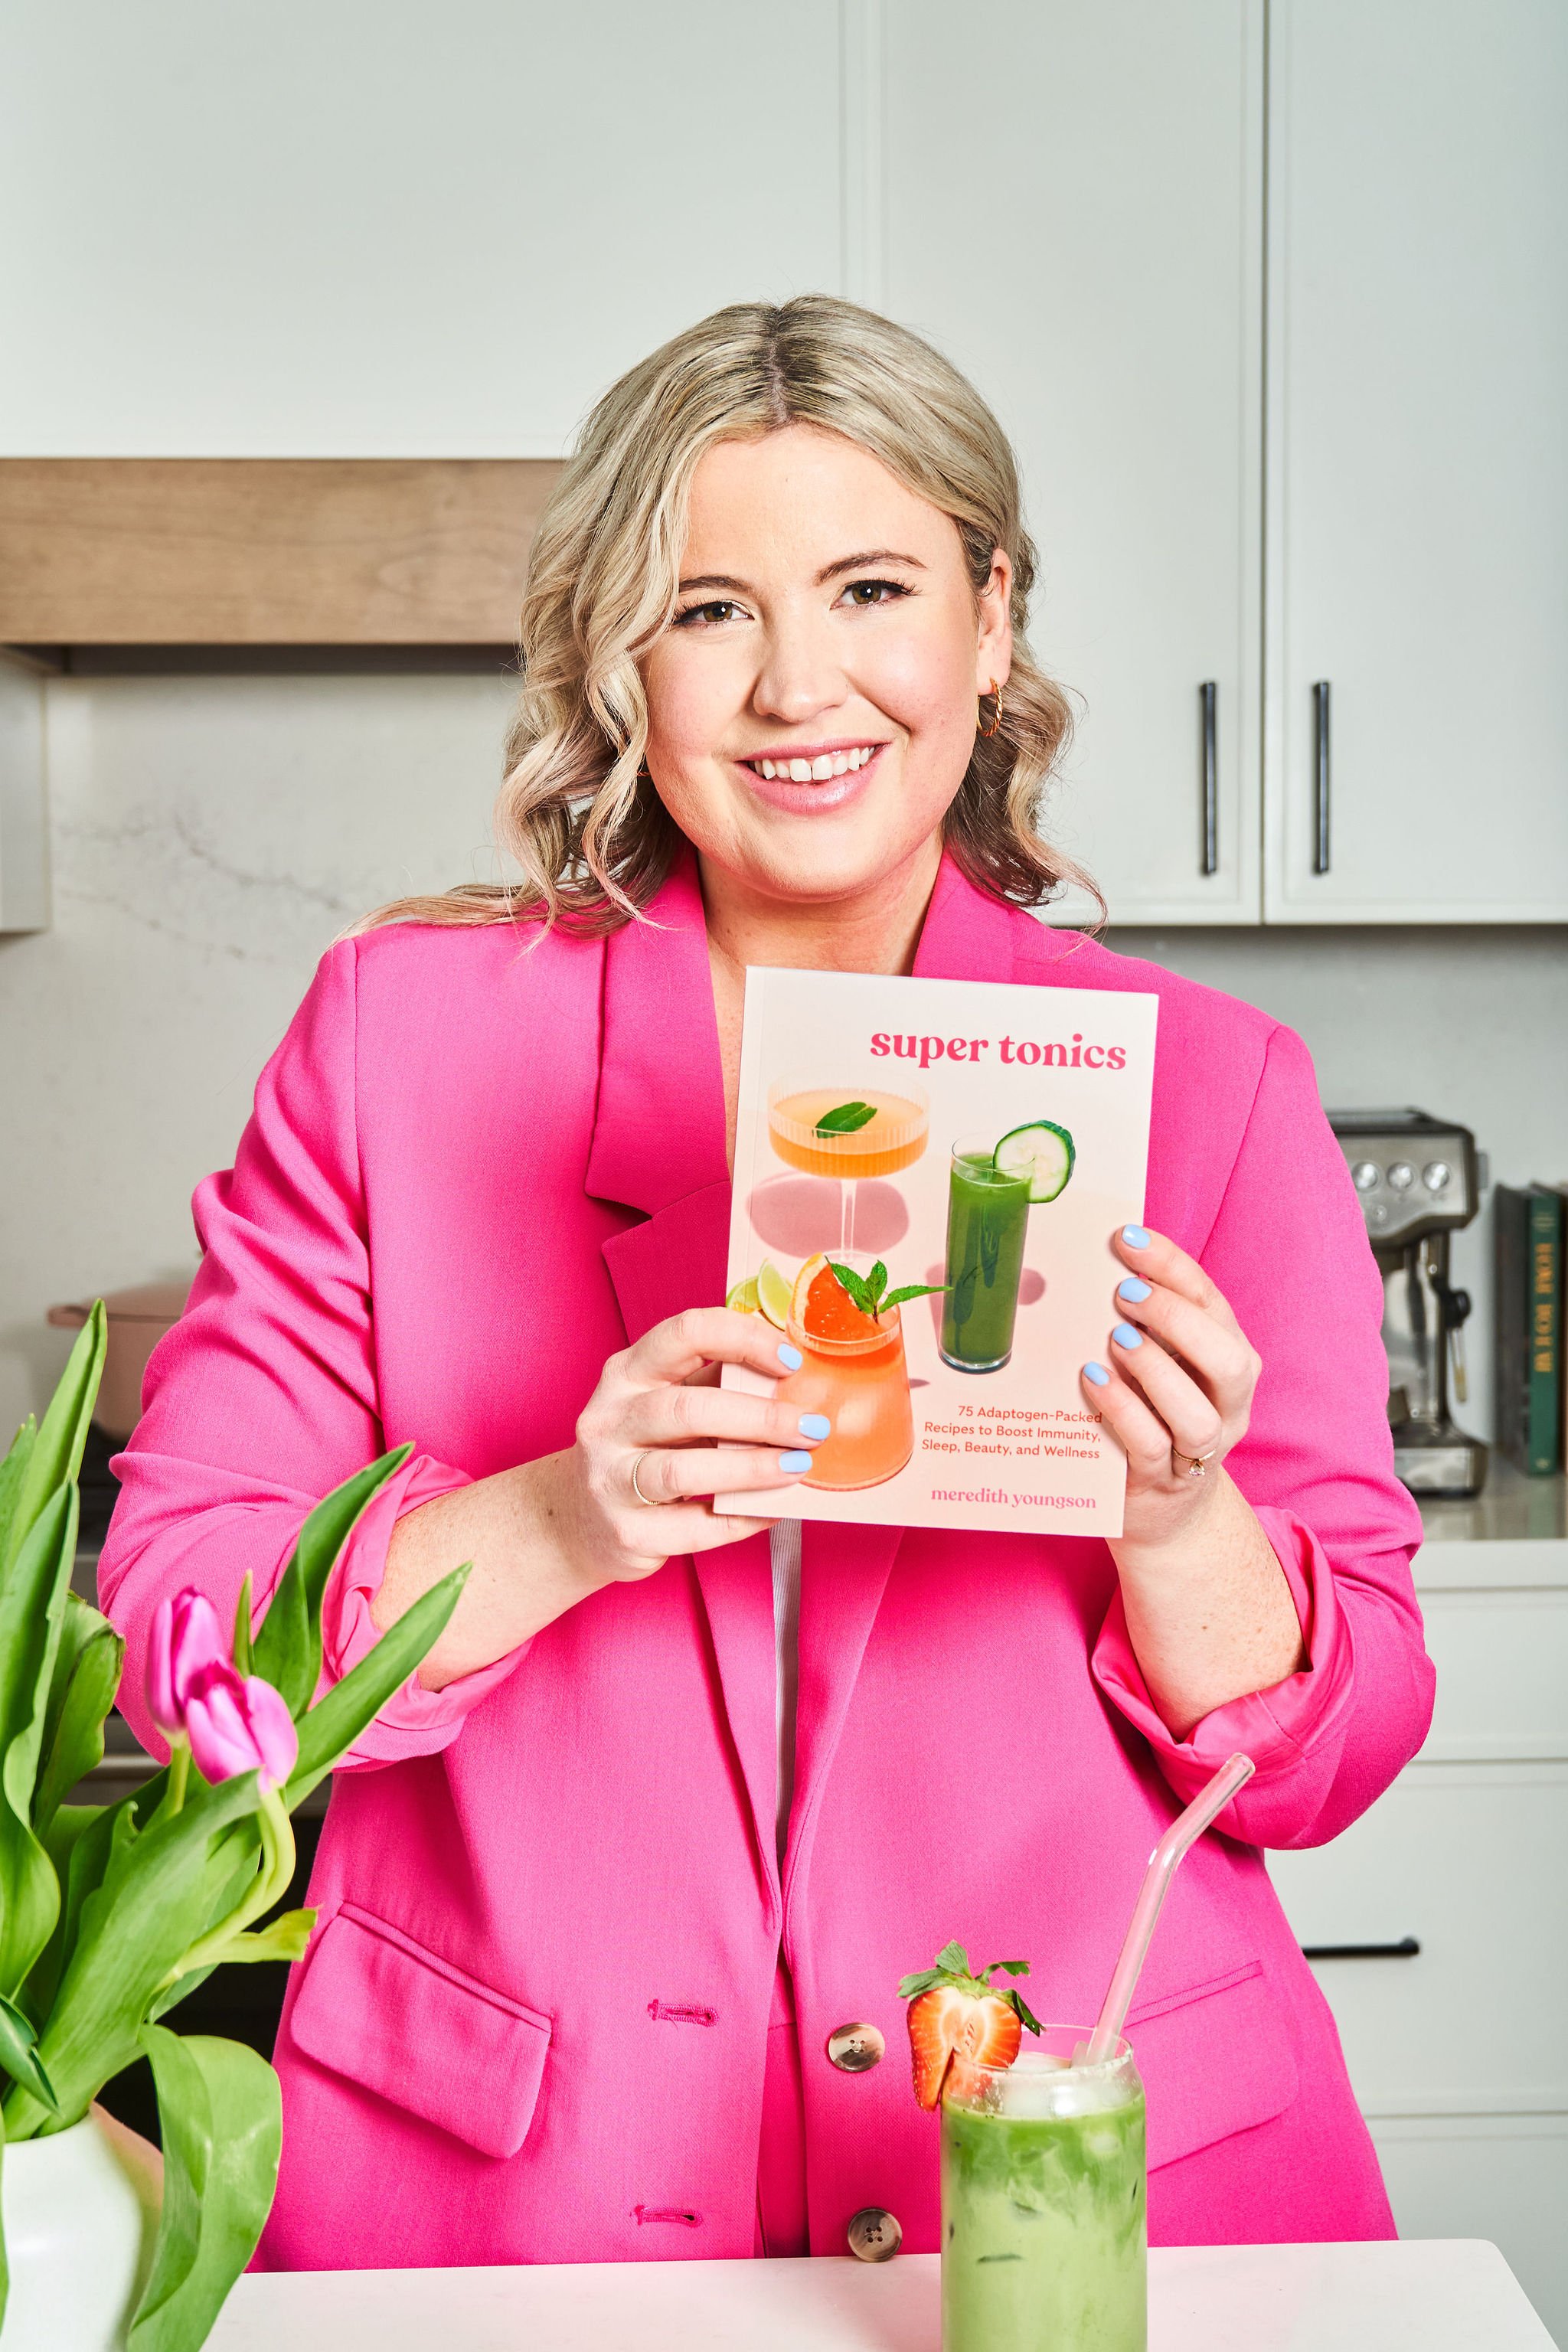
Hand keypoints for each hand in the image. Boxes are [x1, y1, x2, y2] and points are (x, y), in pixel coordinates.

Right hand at [379, 1306, 825, 1687]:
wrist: (577, 1521)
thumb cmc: (640, 1449)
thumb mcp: (663, 1402)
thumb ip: (715, 1384)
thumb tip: (796, 1379)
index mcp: (626, 1373)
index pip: (684, 1334)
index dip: (743, 1340)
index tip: (791, 1361)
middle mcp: (609, 1419)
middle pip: (687, 1408)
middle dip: (760, 1417)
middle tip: (812, 1427)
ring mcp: (610, 1479)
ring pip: (683, 1470)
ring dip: (751, 1467)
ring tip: (798, 1466)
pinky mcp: (625, 1532)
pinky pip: (693, 1527)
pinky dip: (741, 1518)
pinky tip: (773, 1509)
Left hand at [1081, 1225, 1261, 1552]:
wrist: (1167, 1510)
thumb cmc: (1155, 1416)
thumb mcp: (1158, 1363)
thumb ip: (1142, 1323)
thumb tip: (1089, 1264)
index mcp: (1229, 1357)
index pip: (1212, 1302)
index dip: (1172, 1266)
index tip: (1127, 1238)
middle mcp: (1228, 1403)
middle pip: (1229, 1358)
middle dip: (1176, 1317)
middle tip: (1123, 1291)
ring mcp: (1202, 1449)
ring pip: (1198, 1413)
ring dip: (1156, 1369)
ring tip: (1114, 1337)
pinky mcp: (1166, 1482)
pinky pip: (1153, 1447)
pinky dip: (1124, 1411)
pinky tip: (1094, 1382)